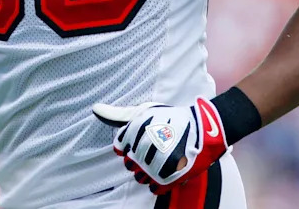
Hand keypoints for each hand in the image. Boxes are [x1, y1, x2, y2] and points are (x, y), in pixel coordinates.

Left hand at [92, 97, 228, 194]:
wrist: (204, 129)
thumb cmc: (170, 119)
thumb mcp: (144, 111)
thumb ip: (118, 115)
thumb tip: (95, 109)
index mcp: (137, 128)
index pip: (120, 148)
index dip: (130, 146)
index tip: (141, 140)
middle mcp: (145, 145)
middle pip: (129, 164)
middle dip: (138, 160)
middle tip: (153, 151)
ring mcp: (158, 162)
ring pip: (140, 177)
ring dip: (148, 172)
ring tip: (160, 161)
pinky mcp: (171, 176)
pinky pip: (154, 188)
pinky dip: (158, 183)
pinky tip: (166, 173)